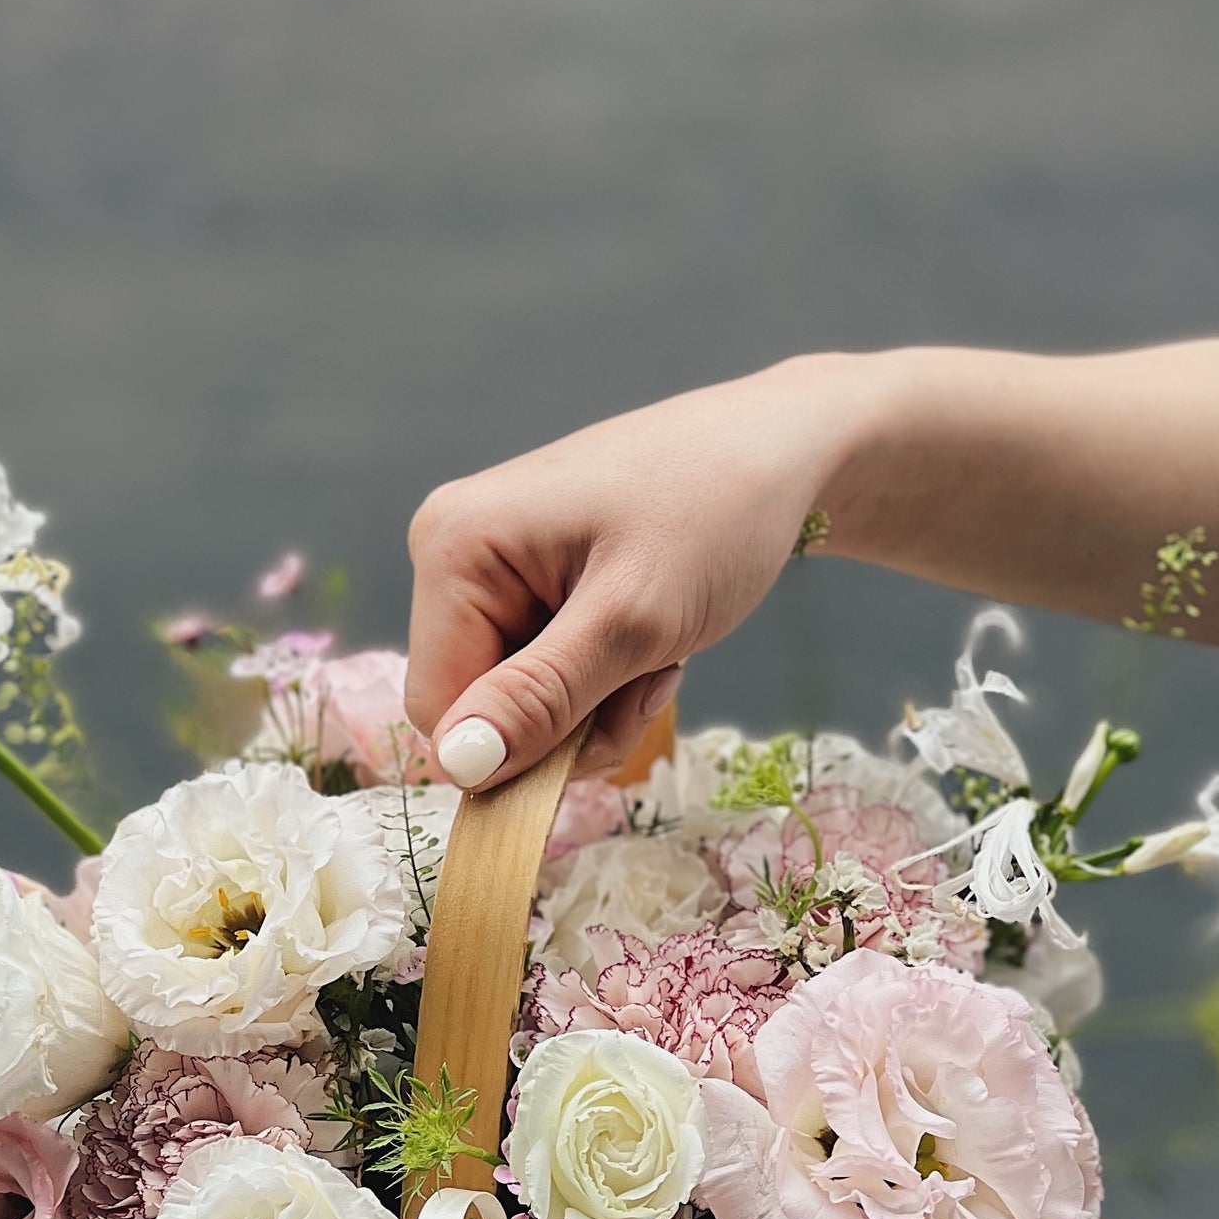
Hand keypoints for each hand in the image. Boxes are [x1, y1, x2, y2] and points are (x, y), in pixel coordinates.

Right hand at [403, 358, 874, 788]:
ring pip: (518, 705)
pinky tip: (651, 639)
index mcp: (454, 546)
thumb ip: (539, 698)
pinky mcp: (530, 583)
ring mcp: (494, 568)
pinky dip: (604, 681)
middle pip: (477, 709)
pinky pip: (544, 676)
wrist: (781, 452)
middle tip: (646, 678)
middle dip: (565, 722)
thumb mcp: (632, 620)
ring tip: (658, 652)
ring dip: (596, 707)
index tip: (603, 722)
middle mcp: (454, 553)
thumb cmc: (717, 511)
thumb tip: (456, 766)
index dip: (514, 746)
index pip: (437, 709)